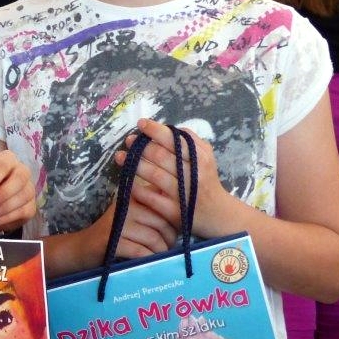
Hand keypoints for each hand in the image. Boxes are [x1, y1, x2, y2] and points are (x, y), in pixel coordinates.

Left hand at [0, 150, 35, 231]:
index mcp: (7, 160)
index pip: (2, 165)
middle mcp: (22, 171)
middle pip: (19, 179)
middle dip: (2, 194)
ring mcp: (29, 189)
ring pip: (23, 196)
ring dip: (3, 208)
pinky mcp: (31, 206)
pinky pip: (23, 211)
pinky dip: (6, 218)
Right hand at [90, 195, 177, 259]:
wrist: (85, 247)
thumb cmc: (117, 232)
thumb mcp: (135, 214)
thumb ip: (156, 209)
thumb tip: (188, 213)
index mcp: (135, 194)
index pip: (166, 202)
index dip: (176, 219)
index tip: (175, 230)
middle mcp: (127, 204)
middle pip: (163, 222)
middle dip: (170, 238)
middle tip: (168, 247)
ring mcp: (119, 222)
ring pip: (154, 238)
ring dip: (160, 251)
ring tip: (159, 254)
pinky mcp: (114, 240)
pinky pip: (141, 251)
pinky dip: (148, 258)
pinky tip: (148, 260)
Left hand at [117, 118, 235, 238]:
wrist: (218, 215)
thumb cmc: (206, 181)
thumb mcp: (206, 158)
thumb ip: (190, 141)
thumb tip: (166, 128)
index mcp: (201, 159)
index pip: (176, 141)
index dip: (156, 130)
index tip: (141, 123)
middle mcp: (194, 176)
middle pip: (162, 157)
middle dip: (142, 147)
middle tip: (128, 141)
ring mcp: (184, 194)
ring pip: (155, 175)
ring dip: (135, 165)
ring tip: (120, 157)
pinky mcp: (175, 212)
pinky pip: (152, 198)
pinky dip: (138, 189)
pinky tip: (127, 182)